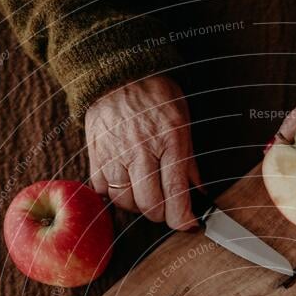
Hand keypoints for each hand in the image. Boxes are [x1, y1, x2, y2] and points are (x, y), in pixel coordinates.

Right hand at [85, 76, 200, 227]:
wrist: (119, 70)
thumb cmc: (156, 94)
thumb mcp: (183, 122)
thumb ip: (190, 161)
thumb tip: (199, 193)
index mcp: (169, 141)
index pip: (175, 194)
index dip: (183, 219)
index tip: (188, 224)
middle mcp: (141, 150)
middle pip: (149, 205)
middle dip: (161, 214)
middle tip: (166, 207)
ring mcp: (115, 153)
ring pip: (125, 201)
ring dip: (137, 206)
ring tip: (145, 193)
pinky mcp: (95, 153)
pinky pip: (102, 189)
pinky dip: (113, 194)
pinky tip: (124, 184)